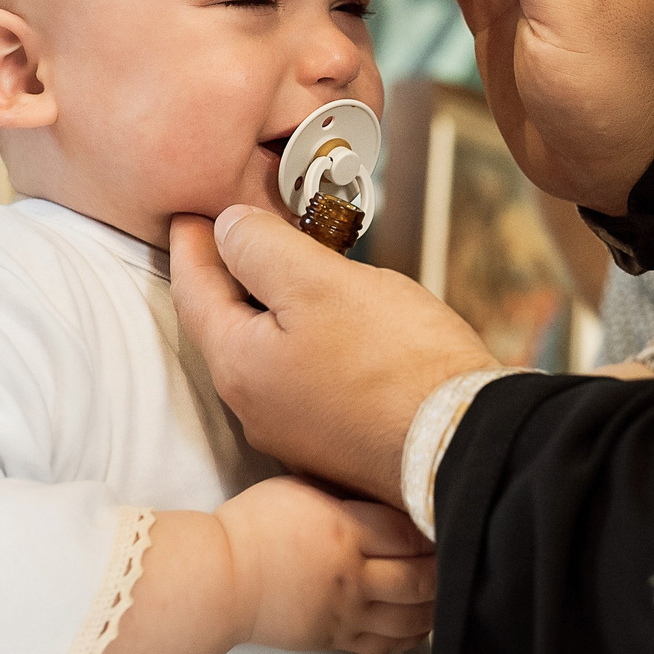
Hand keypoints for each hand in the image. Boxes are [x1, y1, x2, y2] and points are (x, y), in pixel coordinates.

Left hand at [170, 206, 498, 497]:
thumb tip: (229, 228)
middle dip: (228, 273)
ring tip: (290, 264)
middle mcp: (254, 406)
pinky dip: (302, 336)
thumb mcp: (321, 282)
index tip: (189, 212)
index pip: (193, 290)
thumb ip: (262, 248)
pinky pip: (300, 375)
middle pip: (225, 323)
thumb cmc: (397, 363)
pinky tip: (331, 318)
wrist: (464, 441)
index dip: (191, 243)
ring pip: (265, 350)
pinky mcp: (333, 439)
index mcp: (239, 365)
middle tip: (236, 230)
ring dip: (270, 305)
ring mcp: (293, 429)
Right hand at [217, 476, 436, 653]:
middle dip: (445, 568)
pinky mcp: (336, 639)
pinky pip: (387, 643)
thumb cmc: (254, 524)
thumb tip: (384, 492)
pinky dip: (413, 634)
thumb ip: (344, 494)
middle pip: (421, 578)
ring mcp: (346, 613)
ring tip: (447, 588)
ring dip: (436, 604)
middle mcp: (353, 575)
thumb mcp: (299, 489)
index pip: (410, 533)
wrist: (219, 579)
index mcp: (345, 530)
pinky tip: (423, 620)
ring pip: (411, 616)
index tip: (446, 520)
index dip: (434, 528)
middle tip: (456, 555)